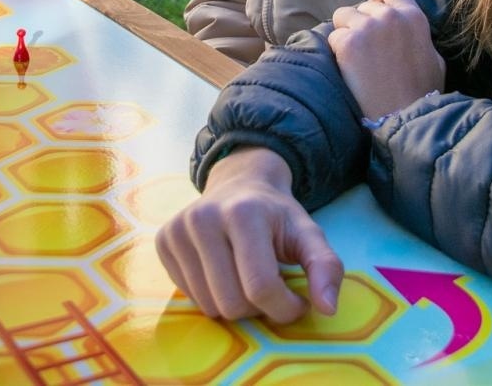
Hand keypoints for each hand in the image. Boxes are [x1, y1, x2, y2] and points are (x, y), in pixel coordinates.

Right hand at [155, 147, 343, 321]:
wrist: (239, 183)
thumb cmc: (276, 215)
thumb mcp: (308, 234)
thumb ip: (325, 267)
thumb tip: (328, 308)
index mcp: (243, 213)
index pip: (261, 287)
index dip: (285, 307)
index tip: (297, 301)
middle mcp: (203, 218)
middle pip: (232, 302)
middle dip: (260, 308)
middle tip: (270, 286)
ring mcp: (177, 230)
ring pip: (210, 306)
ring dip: (235, 304)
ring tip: (247, 278)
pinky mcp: (163, 242)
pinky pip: (190, 297)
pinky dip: (213, 296)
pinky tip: (224, 272)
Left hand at [328, 0, 444, 121]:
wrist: (403, 120)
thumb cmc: (421, 95)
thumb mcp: (434, 59)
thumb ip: (418, 36)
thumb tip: (405, 27)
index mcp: (414, 17)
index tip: (375, 14)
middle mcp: (390, 16)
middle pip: (362, 5)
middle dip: (360, 23)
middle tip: (366, 52)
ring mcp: (367, 28)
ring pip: (342, 16)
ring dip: (346, 34)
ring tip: (357, 61)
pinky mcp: (348, 44)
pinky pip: (332, 37)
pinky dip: (337, 51)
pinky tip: (349, 70)